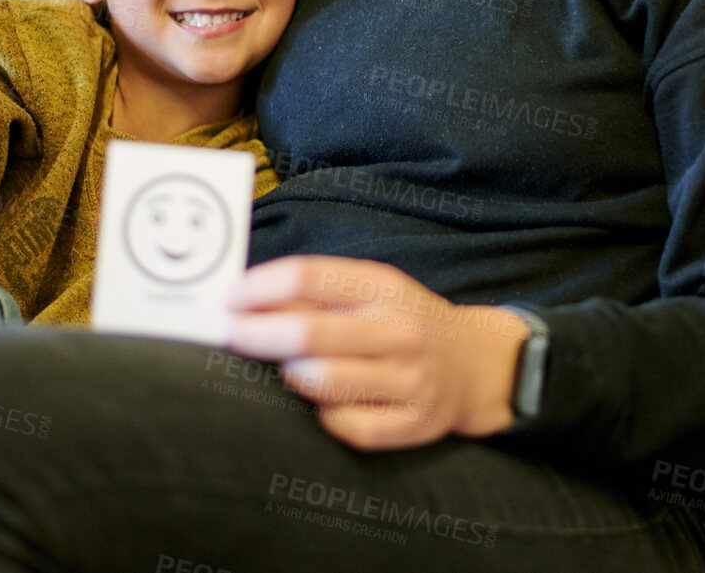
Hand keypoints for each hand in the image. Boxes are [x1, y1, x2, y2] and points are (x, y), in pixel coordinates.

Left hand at [224, 255, 530, 450]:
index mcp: (384, 287)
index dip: (258, 289)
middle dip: (255, 334)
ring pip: (323, 383)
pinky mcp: (414, 423)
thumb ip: (316, 289)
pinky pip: (347, 427)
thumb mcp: (372, 289)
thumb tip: (243, 295)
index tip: (228, 300)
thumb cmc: (403, 322)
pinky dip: (324, 417)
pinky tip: (323, 404)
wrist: (475, 365)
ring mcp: (410, 379)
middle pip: (308, 333)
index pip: (308, 277)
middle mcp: (400, 331)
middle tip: (230, 334)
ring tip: (284, 370)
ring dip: (291, 376)